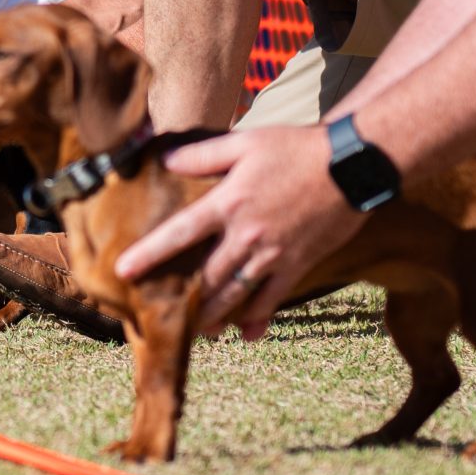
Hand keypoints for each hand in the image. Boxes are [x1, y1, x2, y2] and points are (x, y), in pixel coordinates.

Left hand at [112, 124, 363, 339]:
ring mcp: (272, 253)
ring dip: (213, 316)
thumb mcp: (245, 142)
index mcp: (228, 202)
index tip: (124, 272)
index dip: (150, 253)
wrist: (352, 163)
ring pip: (235, 294)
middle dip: (182, 300)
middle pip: (205, 276)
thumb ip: (203, 154)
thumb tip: (166, 160)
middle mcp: (246, 234)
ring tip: (197, 331)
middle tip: (162, 317)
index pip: (180, 233)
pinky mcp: (297, 264)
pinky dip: (258, 318)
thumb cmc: (296, 148)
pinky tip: (246, 333)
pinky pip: (273, 298)